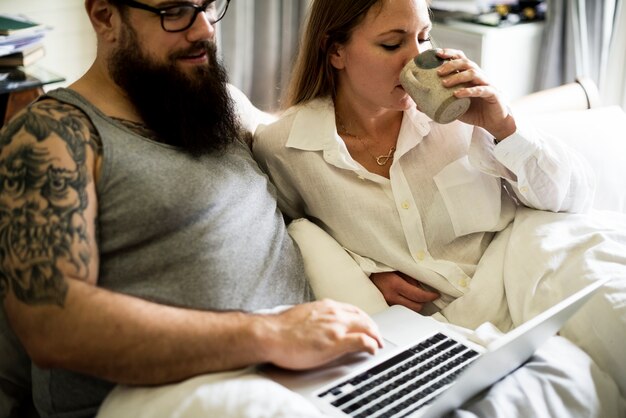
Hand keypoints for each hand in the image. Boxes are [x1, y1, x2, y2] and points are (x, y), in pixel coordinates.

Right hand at [261, 299, 382, 369]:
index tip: (366, 326)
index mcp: (325, 306)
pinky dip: (371, 345)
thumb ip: (316, 318)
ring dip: (376, 336)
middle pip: (363, 317)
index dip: (363, 319)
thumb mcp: (303, 316)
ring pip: (367, 327)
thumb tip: (320, 325)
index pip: (352, 310)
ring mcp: (336, 327)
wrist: (270, 335)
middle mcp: (334, 313)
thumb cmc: (280, 329)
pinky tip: (373, 350)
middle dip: (373, 328)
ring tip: (378, 345)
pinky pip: (362, 341)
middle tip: (377, 337)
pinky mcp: (335, 342)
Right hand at [370, 271, 438, 312]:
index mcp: (395, 284)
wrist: (365, 273)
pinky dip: (407, 305)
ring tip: (417, 297)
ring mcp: (387, 303)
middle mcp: (390, 296)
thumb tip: (424, 288)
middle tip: (428, 295)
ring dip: (416, 305)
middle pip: (416, 307)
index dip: (430, 296)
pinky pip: (401, 310)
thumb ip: (411, 278)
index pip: (418, 295)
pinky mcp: (385, 307)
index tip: (436, 294)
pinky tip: (408, 299)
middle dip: (424, 302)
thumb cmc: (381, 268)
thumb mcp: (398, 268)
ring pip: (409, 310)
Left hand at [435, 48, 515, 140]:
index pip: (460, 58)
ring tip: (444, 83)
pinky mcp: (493, 94)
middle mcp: (478, 76)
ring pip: (473, 73)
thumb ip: (438, 104)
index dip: (449, 53)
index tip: (436, 54)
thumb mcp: (453, 107)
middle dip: (451, 64)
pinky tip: (458, 94)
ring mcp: (486, 83)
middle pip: (465, 62)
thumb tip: (418, 105)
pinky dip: (469, 90)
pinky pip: (481, 89)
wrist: (493, 122)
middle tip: (438, 72)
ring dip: (457, 76)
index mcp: (469, 75)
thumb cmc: (473, 111)